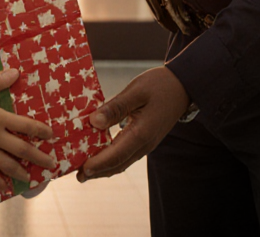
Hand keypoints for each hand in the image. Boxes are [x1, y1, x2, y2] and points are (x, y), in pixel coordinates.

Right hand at [0, 68, 56, 192]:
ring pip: (7, 164)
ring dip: (21, 172)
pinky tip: (5, 187)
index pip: (26, 126)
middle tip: (51, 164)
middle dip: (39, 157)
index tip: (51, 135)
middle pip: (22, 149)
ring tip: (32, 178)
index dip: (41, 131)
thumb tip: (16, 72)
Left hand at [77, 67, 190, 181]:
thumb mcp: (135, 91)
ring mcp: (146, 144)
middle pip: (118, 164)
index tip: (81, 170)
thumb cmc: (159, 85)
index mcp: (142, 133)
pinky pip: (126, 154)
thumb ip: (115, 108)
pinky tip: (99, 155)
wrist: (182, 86)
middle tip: (77, 175)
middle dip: (97, 171)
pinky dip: (111, 159)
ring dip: (103, 167)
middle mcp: (144, 144)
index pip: (116, 155)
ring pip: (122, 162)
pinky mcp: (145, 140)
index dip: (98, 164)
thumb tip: (94, 122)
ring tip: (84, 170)